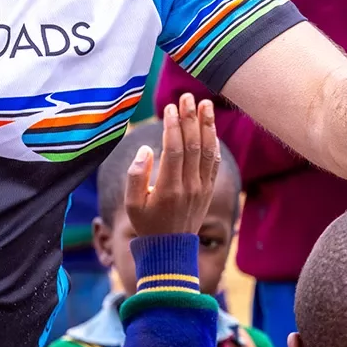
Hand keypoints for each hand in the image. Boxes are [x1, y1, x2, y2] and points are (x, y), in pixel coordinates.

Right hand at [124, 94, 220, 236]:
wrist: (171, 249)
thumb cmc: (147, 224)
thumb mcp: (132, 205)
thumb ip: (136, 176)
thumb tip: (146, 149)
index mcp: (169, 189)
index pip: (174, 151)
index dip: (173, 127)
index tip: (170, 107)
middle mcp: (189, 186)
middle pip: (193, 146)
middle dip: (190, 118)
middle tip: (187, 96)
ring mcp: (202, 188)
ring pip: (208, 151)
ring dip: (207, 126)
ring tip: (205, 104)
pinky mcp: (208, 189)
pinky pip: (214, 162)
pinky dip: (215, 143)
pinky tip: (212, 126)